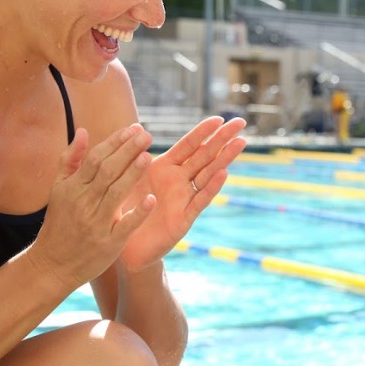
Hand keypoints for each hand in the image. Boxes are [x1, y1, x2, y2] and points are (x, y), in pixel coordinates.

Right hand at [28, 125, 154, 290]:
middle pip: (107, 171)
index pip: (96, 159)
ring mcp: (95, 223)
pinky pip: (124, 225)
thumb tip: (84, 131)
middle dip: (127, 151)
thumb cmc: (59, 224)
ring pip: (116, 193)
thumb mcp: (58, 190)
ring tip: (148, 156)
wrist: (51, 265)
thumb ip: (70, 160)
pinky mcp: (108, 243)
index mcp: (72, 188)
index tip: (133, 129)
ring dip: (133, 174)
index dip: (115, 142)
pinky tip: (151, 199)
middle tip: (146, 135)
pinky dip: (137, 213)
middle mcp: (83, 202)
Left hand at [119, 116, 246, 271]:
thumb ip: (134, 156)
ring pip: (208, 174)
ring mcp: (184, 199)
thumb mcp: (125, 179)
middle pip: (204, 155)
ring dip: (224, 158)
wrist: (123, 247)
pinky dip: (211, 187)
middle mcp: (178, 181)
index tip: (219, 118)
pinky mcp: (184, 219)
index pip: (188, 145)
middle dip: (222, 138)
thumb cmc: (124, 212)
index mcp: (164, 169)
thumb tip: (138, 126)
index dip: (202, 131)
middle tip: (241, 122)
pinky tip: (223, 174)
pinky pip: (199, 201)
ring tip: (240, 143)